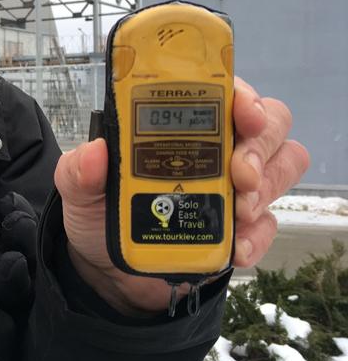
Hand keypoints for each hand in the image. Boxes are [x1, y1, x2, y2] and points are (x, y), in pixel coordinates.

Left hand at [56, 77, 310, 315]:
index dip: (243, 97)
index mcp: (179, 124)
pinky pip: (269, 224)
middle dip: (260, 147)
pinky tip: (235, 247)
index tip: (244, 115)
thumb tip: (96, 150)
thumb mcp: (78, 186)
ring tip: (237, 210)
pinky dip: (257, 235)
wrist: (107, 268)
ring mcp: (234, 186)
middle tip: (239, 174)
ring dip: (266, 187)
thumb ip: (80, 168)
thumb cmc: (99, 210)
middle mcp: (216, 146)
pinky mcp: (242, 227)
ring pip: (282, 166)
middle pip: (269, 125)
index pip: (225, 92)